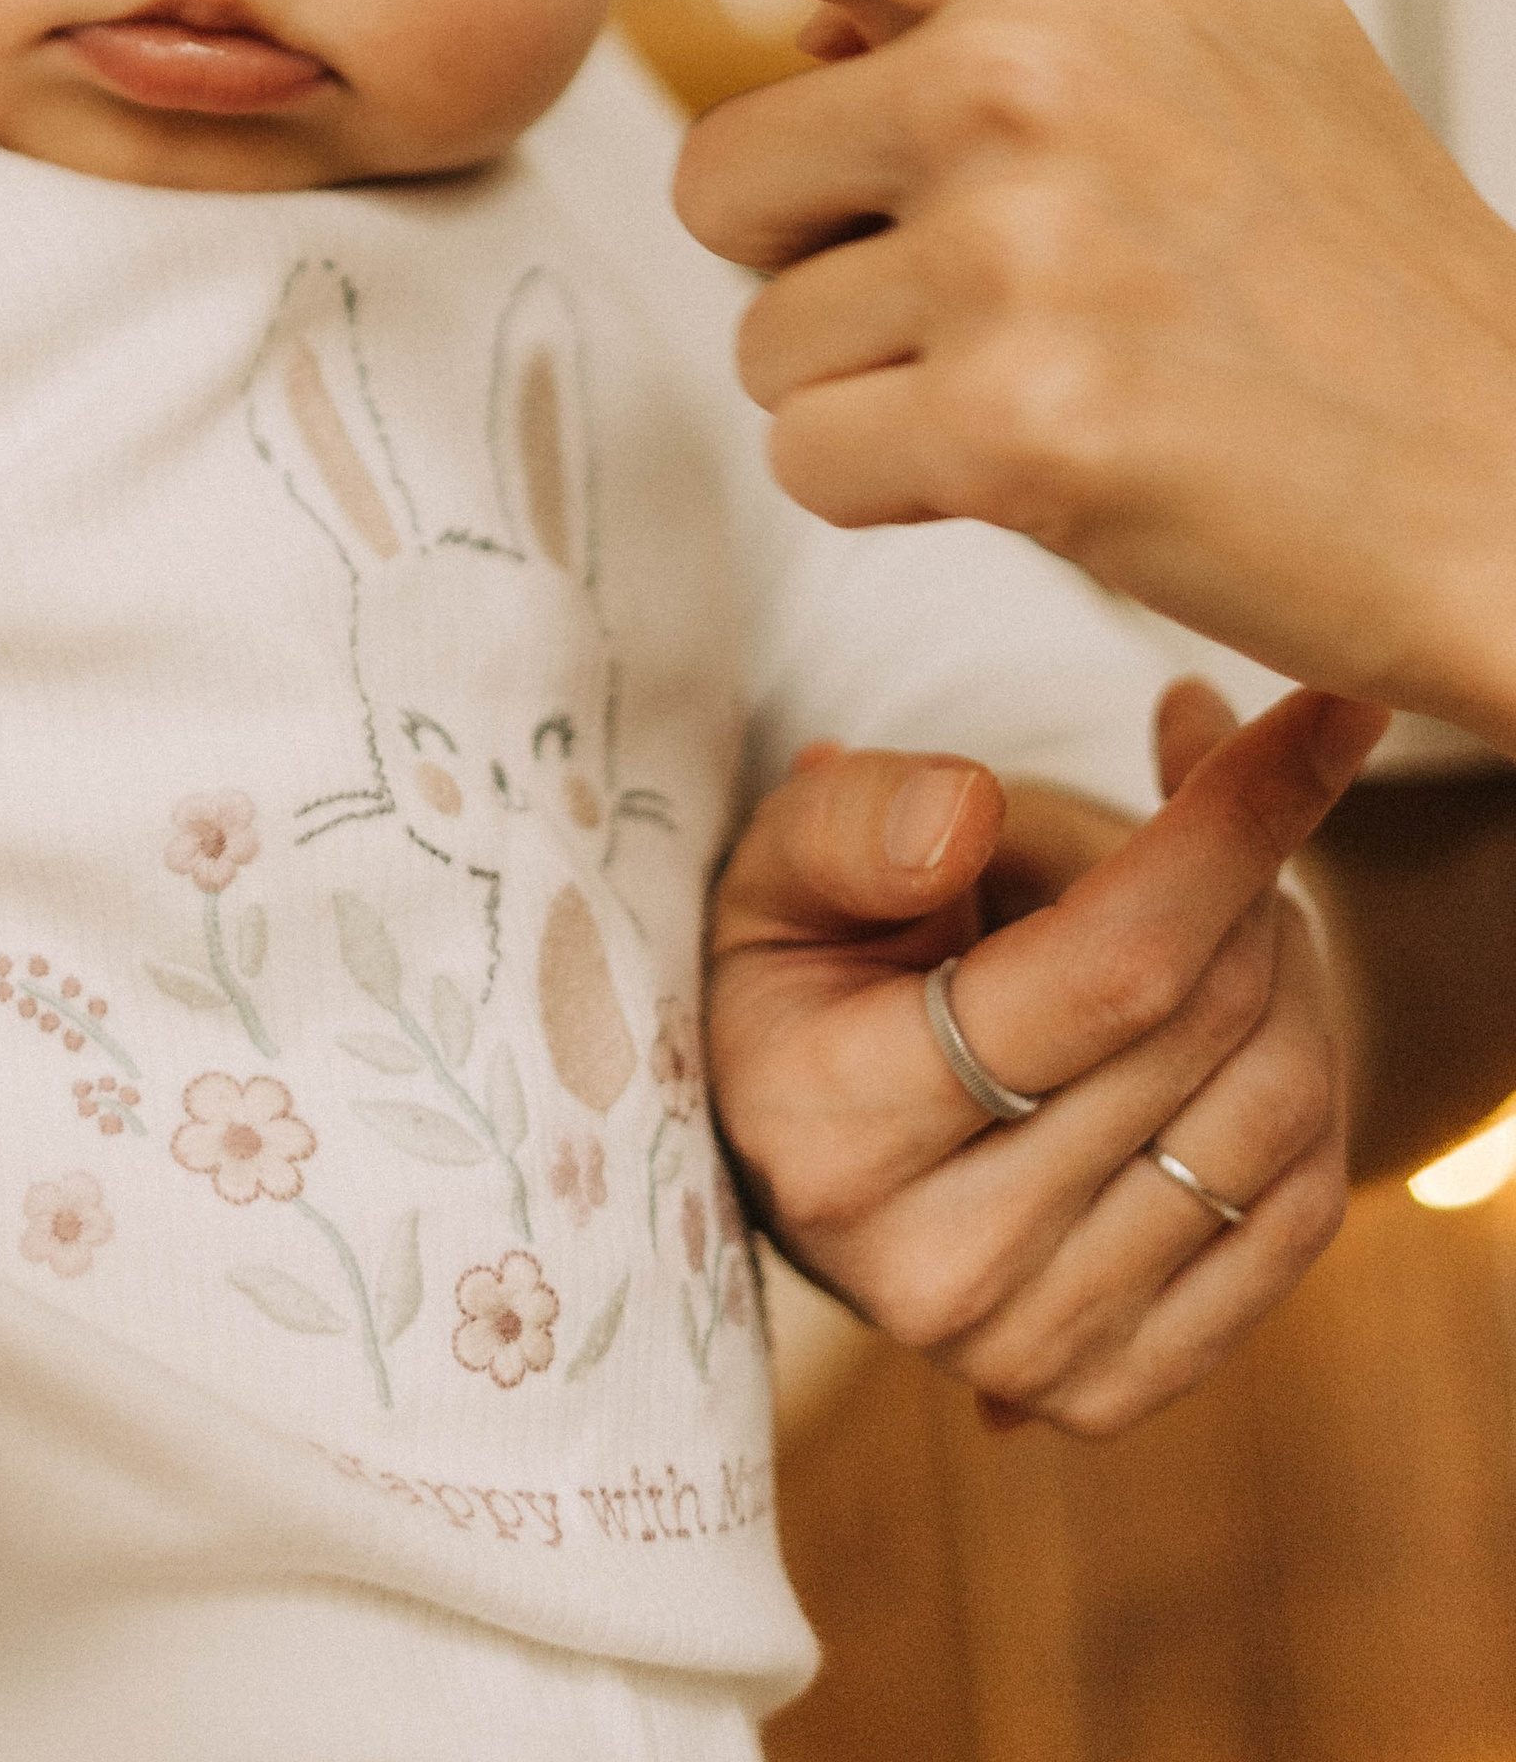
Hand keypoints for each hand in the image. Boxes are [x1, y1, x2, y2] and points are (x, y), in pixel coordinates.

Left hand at [256, 0, 1515, 741]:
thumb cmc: (1347, 244)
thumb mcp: (1230, 5)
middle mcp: (1024, 56)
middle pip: (720, 169)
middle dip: (826, 248)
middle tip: (1028, 281)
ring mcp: (1026, 235)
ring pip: (763, 329)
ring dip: (876, 374)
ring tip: (1064, 363)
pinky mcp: (1026, 420)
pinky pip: (817, 455)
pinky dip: (906, 486)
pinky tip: (1063, 465)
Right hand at [705, 679, 1382, 1432]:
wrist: (803, 1144)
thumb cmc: (805, 970)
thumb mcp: (781, 866)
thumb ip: (856, 823)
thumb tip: (965, 819)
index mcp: (836, 1123)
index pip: (1104, 972)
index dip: (1229, 833)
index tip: (1324, 715)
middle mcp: (935, 1262)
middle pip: (1207, 1030)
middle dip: (1252, 882)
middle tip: (1221, 814)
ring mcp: (1030, 1345)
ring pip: (1277, 1115)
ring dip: (1288, 976)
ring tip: (1223, 914)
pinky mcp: (1110, 1389)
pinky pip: (1301, 1214)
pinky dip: (1306, 1087)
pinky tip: (1237, 1023)